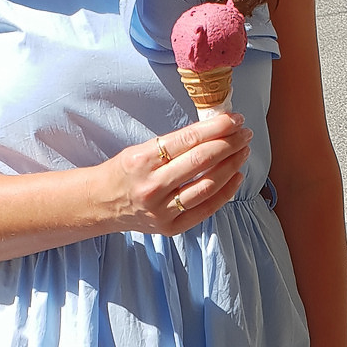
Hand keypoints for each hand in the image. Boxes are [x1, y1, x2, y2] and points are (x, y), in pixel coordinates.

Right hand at [97, 111, 251, 236]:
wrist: (102, 204)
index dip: (216, 128)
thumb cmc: (125, 172)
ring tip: (243, 152)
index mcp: (142, 160)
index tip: (234, 119)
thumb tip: (215, 131)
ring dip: (231, 166)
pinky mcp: (171, 227)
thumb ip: (174, 144)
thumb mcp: (140, 150)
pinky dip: (225, 192)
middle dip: (228, 144)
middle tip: (244, 133)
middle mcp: (152, 186)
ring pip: (206, 185)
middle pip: (200, 161)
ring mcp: (162, 210)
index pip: (187, 140)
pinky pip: (205, 209)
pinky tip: (235, 176)